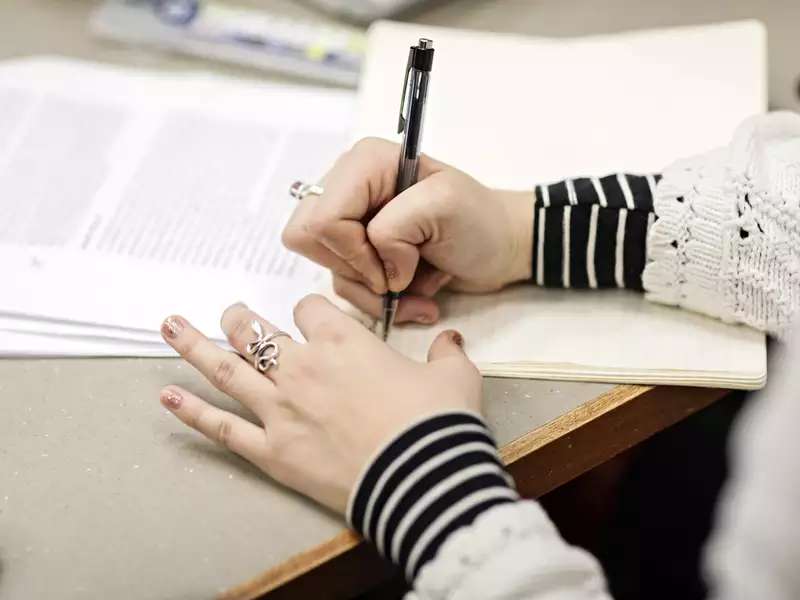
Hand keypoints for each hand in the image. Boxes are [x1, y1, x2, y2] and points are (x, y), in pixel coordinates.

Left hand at [159, 297, 480, 513]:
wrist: (424, 476)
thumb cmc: (437, 422)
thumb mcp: (455, 378)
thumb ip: (447, 352)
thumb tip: (450, 340)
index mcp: (343, 342)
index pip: (310, 309)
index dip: (310, 311)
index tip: (312, 317)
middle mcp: (303, 368)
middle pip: (257, 332)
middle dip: (241, 319)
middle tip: (232, 312)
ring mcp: (282, 409)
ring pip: (228, 369)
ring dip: (196, 346)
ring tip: (171, 328)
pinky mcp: (273, 451)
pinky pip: (223, 428)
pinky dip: (192, 413)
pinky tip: (167, 398)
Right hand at [282, 138, 532, 324]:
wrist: (499, 247)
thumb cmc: (480, 220)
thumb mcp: (445, 207)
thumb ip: (396, 227)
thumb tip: (380, 266)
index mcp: (365, 163)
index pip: (322, 217)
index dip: (353, 250)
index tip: (395, 265)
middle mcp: (349, 187)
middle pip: (309, 240)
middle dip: (356, 270)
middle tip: (397, 274)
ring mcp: (351, 221)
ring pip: (329, 269)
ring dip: (374, 291)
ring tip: (416, 287)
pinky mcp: (359, 252)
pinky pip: (345, 285)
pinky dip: (379, 300)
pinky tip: (413, 293)